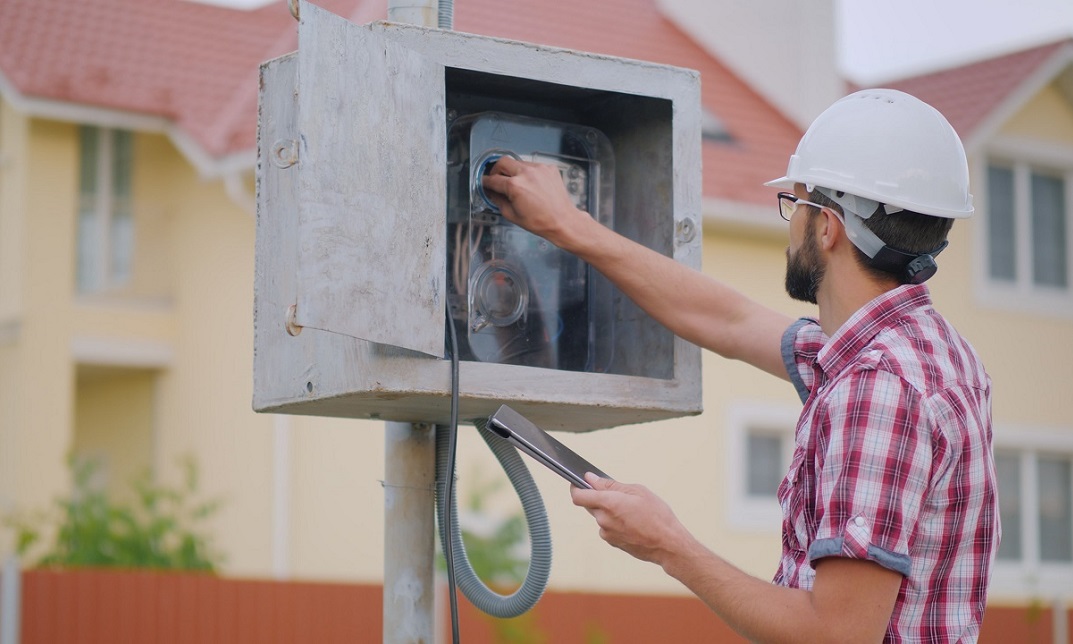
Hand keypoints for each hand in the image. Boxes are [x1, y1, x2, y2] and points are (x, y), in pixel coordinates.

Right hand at [480, 156, 591, 248]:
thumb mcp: (512, 215)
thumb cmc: (540, 221)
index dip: (486, 182)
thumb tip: (491, 193)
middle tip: (497, 178)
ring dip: (514, 171)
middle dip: (496, 170)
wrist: (563, 220)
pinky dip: (528, 173)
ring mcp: (539, 169)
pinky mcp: (549, 168)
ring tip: (517, 184)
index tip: (484, 182)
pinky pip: (533, 166)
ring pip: (518, 162)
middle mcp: (526, 173)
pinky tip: (532, 184)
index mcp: (515, 186)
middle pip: (503, 162)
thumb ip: (498, 201)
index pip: (493, 179)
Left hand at [570, 473, 692, 565]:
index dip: (576, 487)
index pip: (578, 496)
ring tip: (631, 511)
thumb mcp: (638, 491)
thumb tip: (591, 479)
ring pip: (600, 516)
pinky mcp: (612, 542)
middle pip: (590, 505)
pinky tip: (632, 523)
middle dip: (599, 498)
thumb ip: (611, 485)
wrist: (668, 545)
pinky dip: (615, 523)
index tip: (579, 482)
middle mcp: (603, 519)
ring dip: (609, 511)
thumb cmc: (657, 516)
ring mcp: (607, 533)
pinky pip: (607, 527)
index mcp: (608, 503)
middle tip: (619, 496)